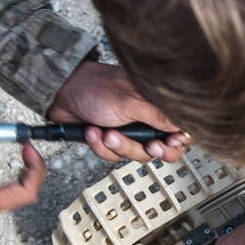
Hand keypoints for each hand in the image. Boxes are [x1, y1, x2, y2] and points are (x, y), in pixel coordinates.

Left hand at [47, 61, 190, 162]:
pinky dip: (102, 147)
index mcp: (156, 105)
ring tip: (105, 132)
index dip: (181, 139)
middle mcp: (147, 120)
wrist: (60, 94)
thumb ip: (158, 116)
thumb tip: (183, 127)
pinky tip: (93, 132)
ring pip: (138, 155)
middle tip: (148, 147)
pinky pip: (115, 157)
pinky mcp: (112, 141)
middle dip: (151, 150)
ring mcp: (129, 132)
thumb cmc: (94, 88)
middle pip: (164, 149)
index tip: (171, 142)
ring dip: (120, 146)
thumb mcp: (129, 102)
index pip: (182, 128)